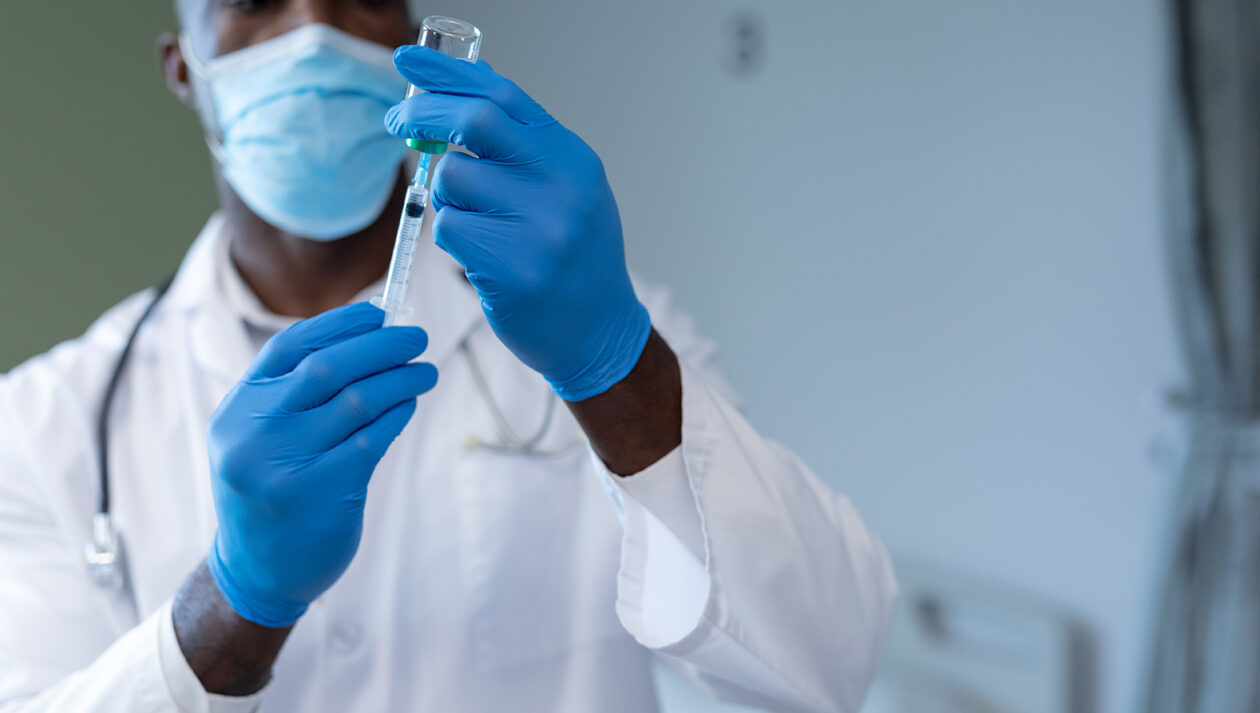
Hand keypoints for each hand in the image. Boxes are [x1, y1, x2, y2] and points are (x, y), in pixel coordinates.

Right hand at [206, 303, 436, 626]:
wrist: (256, 570)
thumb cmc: (271, 487)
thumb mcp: (259, 435)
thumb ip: (295, 391)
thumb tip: (367, 334)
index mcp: (238, 408)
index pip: (290, 347)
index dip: (339, 324)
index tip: (379, 312)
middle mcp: (255, 432)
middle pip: (329, 368)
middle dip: (380, 345)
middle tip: (416, 337)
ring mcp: (286, 463)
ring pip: (357, 401)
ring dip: (400, 379)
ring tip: (425, 371)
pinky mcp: (323, 491)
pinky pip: (372, 440)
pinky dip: (397, 416)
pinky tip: (409, 406)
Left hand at [385, 47, 650, 401]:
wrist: (598, 330)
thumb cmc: (571, 256)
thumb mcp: (564, 188)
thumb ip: (519, 146)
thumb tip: (456, 94)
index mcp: (571, 157)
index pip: (502, 95)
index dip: (448, 73)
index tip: (406, 58)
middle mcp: (561, 185)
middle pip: (474, 121)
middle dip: (425, 114)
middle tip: (398, 121)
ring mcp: (539, 227)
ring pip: (452, 182)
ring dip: (446, 199)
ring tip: (478, 225)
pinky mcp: (512, 267)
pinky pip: (450, 230)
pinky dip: (454, 239)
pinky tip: (485, 258)